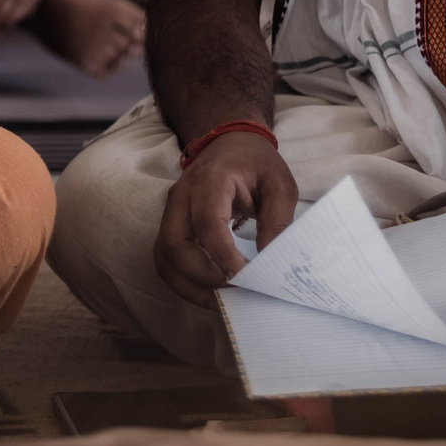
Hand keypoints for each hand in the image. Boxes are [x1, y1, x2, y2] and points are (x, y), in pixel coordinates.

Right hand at [37, 0, 147, 77]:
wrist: (43, 4)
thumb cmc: (80, 3)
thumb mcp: (109, 4)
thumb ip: (131, 23)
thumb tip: (145, 49)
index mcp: (116, 9)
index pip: (145, 32)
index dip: (143, 36)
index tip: (134, 34)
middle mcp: (107, 27)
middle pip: (134, 48)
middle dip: (130, 47)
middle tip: (112, 39)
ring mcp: (94, 45)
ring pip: (121, 61)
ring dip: (117, 57)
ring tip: (100, 44)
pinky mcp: (82, 60)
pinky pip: (104, 72)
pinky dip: (105, 68)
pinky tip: (96, 55)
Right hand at [155, 131, 296, 307]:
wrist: (230, 143)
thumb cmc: (256, 163)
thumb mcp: (280, 185)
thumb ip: (278, 221)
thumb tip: (270, 262)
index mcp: (209, 180)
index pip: (206, 223)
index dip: (222, 255)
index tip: (245, 278)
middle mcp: (181, 197)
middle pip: (174, 245)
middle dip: (203, 277)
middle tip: (237, 292)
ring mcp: (170, 213)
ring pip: (164, 258)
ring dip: (190, 285)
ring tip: (224, 302)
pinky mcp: (170, 227)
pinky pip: (167, 261)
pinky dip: (186, 282)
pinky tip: (211, 294)